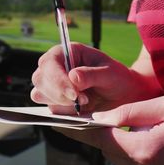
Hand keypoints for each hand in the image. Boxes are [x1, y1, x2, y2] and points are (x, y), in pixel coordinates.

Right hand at [31, 43, 151, 113]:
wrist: (123, 95)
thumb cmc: (117, 78)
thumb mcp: (110, 73)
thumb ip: (92, 74)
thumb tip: (73, 77)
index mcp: (67, 52)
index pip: (49, 63)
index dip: (58, 79)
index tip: (74, 94)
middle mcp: (56, 67)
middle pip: (40, 79)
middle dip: (59, 94)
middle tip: (84, 101)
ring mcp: (53, 84)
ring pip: (40, 95)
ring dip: (61, 103)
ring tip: (86, 103)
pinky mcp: (55, 101)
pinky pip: (49, 108)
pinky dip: (63, 112)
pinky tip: (80, 111)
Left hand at [53, 95, 163, 164]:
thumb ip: (130, 111)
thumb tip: (101, 116)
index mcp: (147, 150)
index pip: (102, 137)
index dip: (79, 127)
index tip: (59, 119)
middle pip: (110, 151)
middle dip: (104, 133)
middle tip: (97, 117)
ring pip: (123, 162)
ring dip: (122, 145)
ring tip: (131, 127)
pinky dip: (136, 156)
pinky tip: (150, 142)